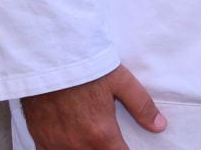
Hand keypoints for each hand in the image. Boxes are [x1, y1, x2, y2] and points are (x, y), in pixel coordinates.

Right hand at [22, 65, 165, 149]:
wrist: (48, 60)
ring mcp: (57, 145)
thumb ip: (141, 106)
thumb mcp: (120, 81)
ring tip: (91, 138)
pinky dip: (64, 149)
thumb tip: (159, 126)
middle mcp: (78, 145)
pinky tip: (70, 141)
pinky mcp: (41, 140)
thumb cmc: (85, 68)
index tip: (126, 145)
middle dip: (106, 149)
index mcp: (100, 134)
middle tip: (108, 139)